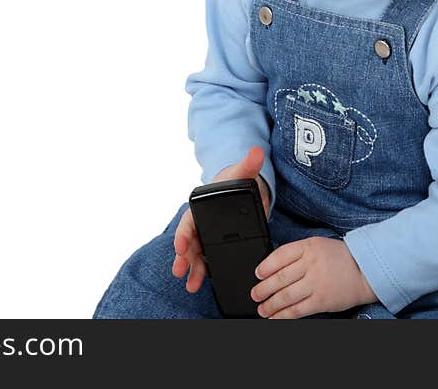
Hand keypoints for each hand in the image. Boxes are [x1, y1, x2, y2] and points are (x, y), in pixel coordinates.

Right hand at [172, 146, 270, 292]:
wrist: (244, 188)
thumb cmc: (238, 180)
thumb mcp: (243, 173)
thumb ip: (249, 165)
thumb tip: (257, 151)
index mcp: (202, 206)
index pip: (189, 221)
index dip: (183, 234)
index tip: (180, 246)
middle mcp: (201, 222)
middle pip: (189, 242)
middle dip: (183, 257)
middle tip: (180, 271)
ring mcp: (207, 235)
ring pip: (196, 254)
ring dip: (192, 269)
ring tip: (191, 286)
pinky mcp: (217, 245)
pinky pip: (207, 260)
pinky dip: (203, 272)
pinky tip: (201, 284)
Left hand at [250, 236, 376, 318]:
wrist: (365, 270)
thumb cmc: (340, 258)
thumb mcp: (317, 245)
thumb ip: (297, 253)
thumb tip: (273, 267)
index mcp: (308, 247)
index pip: (280, 255)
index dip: (265, 266)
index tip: (257, 274)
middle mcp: (311, 264)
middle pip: (280, 278)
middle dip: (264, 289)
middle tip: (255, 294)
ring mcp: (316, 283)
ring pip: (286, 296)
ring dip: (271, 304)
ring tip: (262, 309)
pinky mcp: (321, 301)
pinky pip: (298, 310)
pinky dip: (284, 315)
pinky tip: (276, 318)